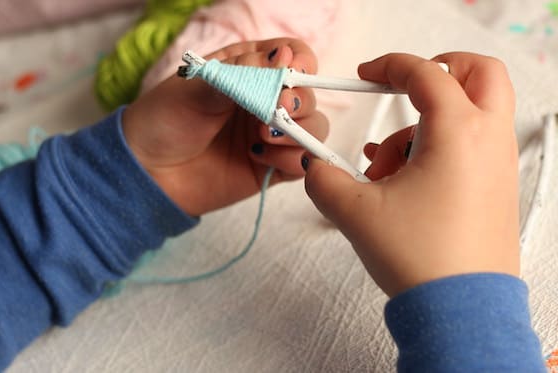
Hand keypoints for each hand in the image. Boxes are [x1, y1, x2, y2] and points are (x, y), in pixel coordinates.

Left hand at [123, 38, 327, 215]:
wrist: (147, 172)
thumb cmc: (164, 120)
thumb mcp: (196, 87)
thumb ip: (241, 74)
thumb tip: (282, 58)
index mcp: (249, 68)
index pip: (293, 54)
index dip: (300, 60)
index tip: (292, 71)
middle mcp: (265, 99)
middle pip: (308, 92)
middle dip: (299, 101)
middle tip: (275, 111)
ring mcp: (271, 134)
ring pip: (313, 127)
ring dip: (299, 131)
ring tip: (265, 137)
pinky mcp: (271, 165)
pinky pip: (301, 161)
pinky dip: (293, 159)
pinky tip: (261, 158)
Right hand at [303, 52, 517, 296]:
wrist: (460, 311)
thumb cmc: (421, 259)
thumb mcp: (355, 213)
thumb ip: (323, 180)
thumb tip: (313, 168)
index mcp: (458, 133)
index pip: (426, 73)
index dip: (390, 65)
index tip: (367, 74)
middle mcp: (488, 141)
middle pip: (478, 74)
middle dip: (438, 72)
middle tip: (405, 90)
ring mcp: (499, 165)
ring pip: (469, 114)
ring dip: (424, 127)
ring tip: (386, 173)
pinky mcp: (496, 188)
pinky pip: (471, 146)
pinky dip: (439, 148)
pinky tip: (404, 182)